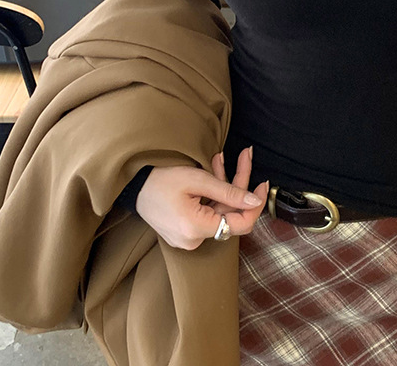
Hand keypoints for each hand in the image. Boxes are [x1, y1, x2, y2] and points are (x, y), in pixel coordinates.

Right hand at [135, 147, 268, 249]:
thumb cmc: (161, 181)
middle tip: (244, 156)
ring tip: (222, 158)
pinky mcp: (186, 232)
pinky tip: (213, 171)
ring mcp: (189, 238)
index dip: (255, 205)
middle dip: (239, 184)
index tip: (263, 183)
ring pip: (220, 211)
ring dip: (224, 185)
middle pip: (230, 213)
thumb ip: (229, 191)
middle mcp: (194, 240)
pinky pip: (208, 213)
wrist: (133, 188)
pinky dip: (213, 194)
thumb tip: (255, 200)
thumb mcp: (197, 180)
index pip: (240, 224)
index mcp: (197, 228)